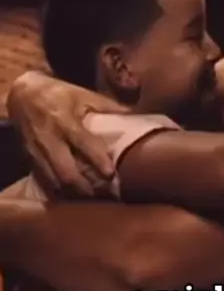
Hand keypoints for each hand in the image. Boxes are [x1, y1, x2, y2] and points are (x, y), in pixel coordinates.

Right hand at [7, 72, 127, 195]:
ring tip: (92, 197)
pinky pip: (45, 180)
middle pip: (65, 171)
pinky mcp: (30, 159)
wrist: (21, 95)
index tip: (111, 173)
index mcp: (65, 120)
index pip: (82, 143)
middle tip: (104, 192)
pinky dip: (60, 190)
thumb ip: (108, 106)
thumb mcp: (82, 94)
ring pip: (54, 180)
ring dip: (73, 192)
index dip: (97, 160)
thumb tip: (135, 113)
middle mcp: (49, 138)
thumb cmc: (58, 94)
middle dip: (85, 186)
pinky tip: (74, 194)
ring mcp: (37, 151)